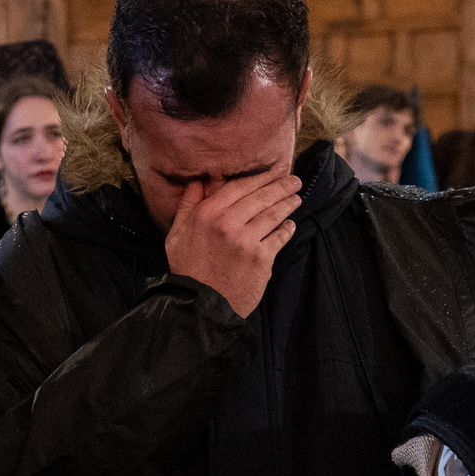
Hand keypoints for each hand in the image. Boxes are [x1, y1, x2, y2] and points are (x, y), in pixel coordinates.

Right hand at [162, 172, 301, 316]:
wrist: (200, 305)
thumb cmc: (187, 269)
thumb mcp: (177, 234)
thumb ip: (188, 205)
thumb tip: (198, 181)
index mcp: (208, 214)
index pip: (240, 187)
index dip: (260, 177)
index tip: (274, 170)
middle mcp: (228, 224)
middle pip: (261, 197)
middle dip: (281, 186)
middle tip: (294, 180)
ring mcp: (247, 242)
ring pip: (274, 215)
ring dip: (288, 203)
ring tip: (297, 197)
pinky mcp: (261, 260)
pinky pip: (279, 238)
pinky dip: (287, 229)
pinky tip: (291, 224)